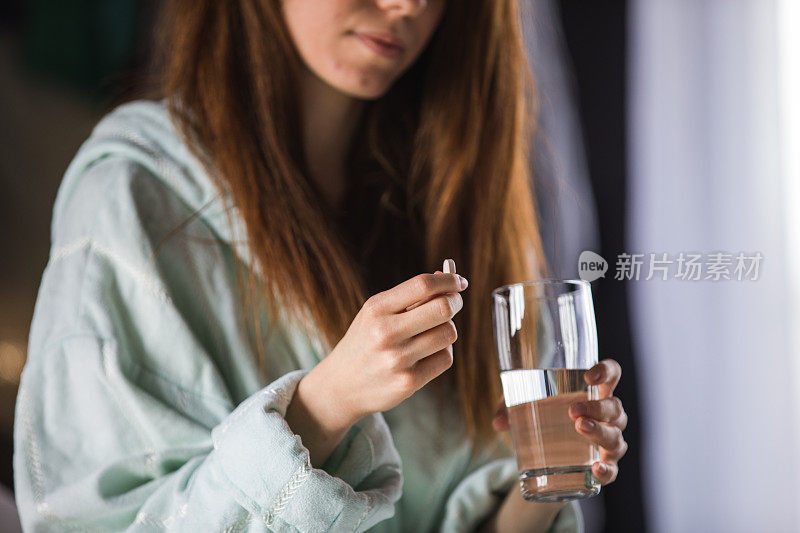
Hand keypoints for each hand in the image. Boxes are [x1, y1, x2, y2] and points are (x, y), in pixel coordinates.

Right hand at [286, 269, 467, 465]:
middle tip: (455, 302)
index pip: (423, 285)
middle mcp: (385, 333)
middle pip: (443, 308)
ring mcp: (397, 359)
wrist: (341, 385)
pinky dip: (442, 352)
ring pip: (448, 333)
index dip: (449, 280)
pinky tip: (426, 353)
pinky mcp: (408, 382)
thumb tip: (450, 278)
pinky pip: (445, 358)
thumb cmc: (367, 341)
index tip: (459, 282)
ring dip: (447, 329)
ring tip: (432, 332)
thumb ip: (412, 296)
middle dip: (456, 301)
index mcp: (376, 309)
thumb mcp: (378, 312)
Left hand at [492, 358, 627, 484]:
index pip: (612, 373)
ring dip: (601, 432)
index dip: (606, 370)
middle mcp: (608, 416)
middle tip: (573, 411)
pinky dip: (607, 470)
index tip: (588, 375)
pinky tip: (596, 468)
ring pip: (616, 436)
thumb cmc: (544, 419)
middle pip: (615, 407)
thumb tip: (497, 422)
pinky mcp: (604, 467)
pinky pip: (613, 470)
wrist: (549, 456)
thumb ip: (511, 408)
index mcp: (593, 392)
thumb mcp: (525, 407)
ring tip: (580, 428)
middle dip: (598, 407)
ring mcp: (609, 441)